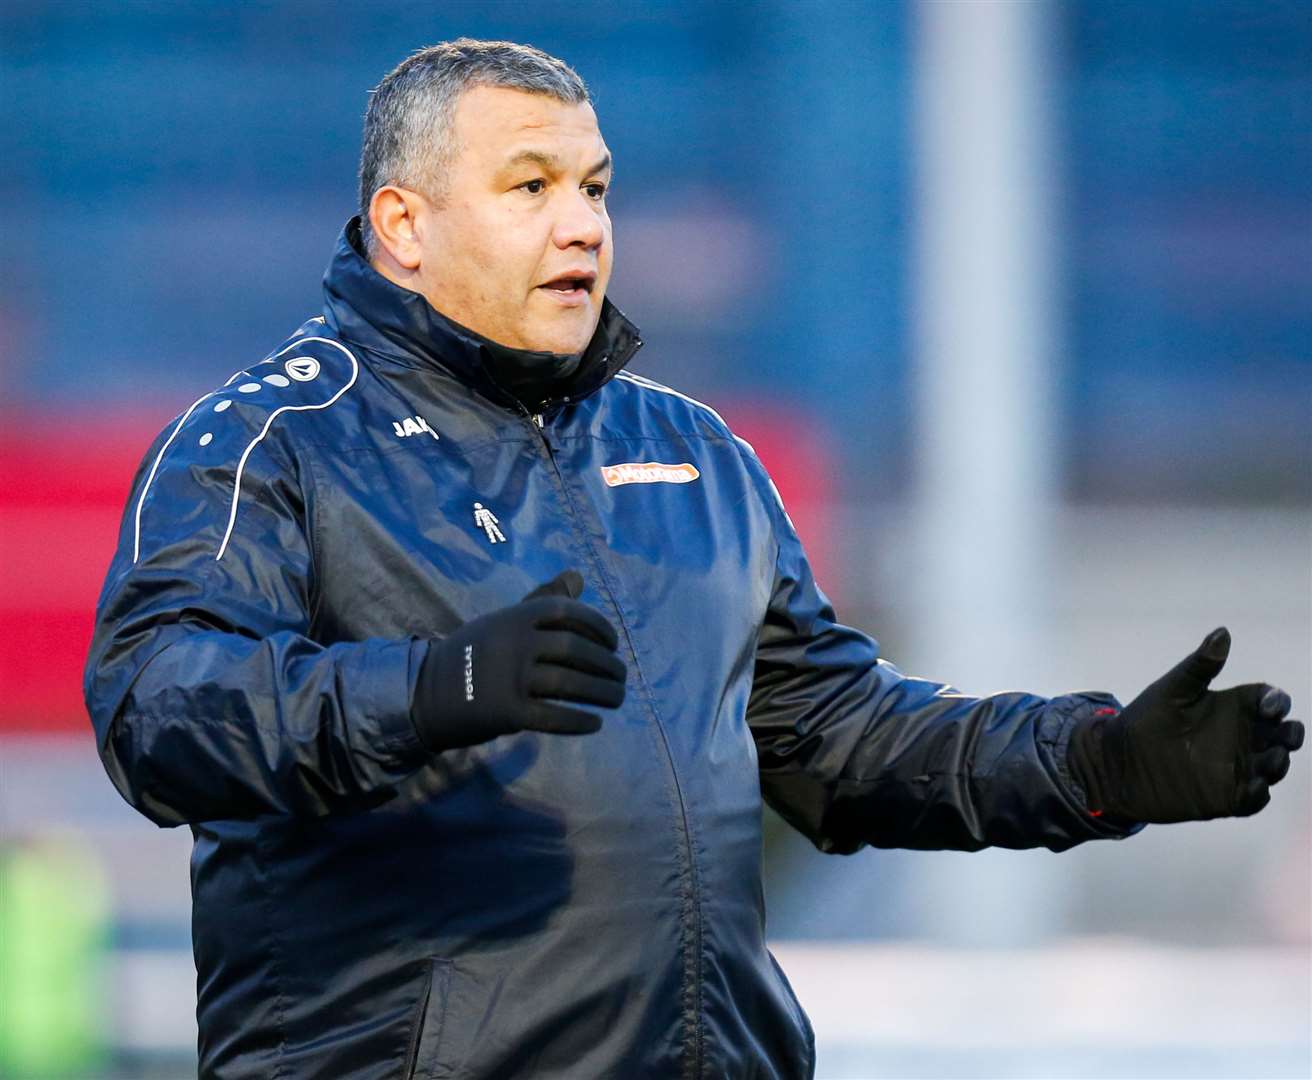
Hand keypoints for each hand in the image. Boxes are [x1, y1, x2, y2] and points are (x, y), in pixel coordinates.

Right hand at [410, 570, 626, 752]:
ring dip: (603, 693)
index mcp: (516, 616)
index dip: (599, 627)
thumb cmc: (474, 653)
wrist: (426, 691)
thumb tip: (578, 576)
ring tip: (617, 699)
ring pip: (571, 684)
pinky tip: (594, 723)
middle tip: (621, 677)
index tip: (613, 644)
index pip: (570, 612)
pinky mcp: (508, 712)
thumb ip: (542, 600)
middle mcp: (516, 642)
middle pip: (576, 649)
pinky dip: (580, 721)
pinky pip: (555, 717)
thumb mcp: (505, 619)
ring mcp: (511, 678)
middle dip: (607, 664)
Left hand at [1068, 628, 1303, 823]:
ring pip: (1272, 767)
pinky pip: (1252, 799)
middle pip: (1281, 735)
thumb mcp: (1171, 690)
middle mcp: (1240, 738)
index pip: (1268, 702)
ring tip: (1272, 757)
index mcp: (1231, 708)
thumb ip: (1199, 667)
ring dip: (1279, 762)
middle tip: (1288, 734)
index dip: (1276, 702)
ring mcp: (1235, 768)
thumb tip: (1223, 632)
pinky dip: (1258, 795)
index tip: (1269, 706)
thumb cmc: (1143, 720)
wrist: (1116, 762)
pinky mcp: (1224, 797)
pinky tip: (1253, 788)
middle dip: (1291, 734)